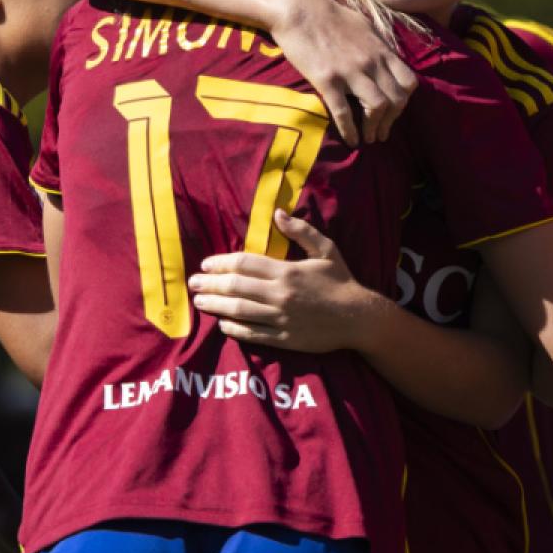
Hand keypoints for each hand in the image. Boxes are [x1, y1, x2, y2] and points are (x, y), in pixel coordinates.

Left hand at [189, 211, 389, 352]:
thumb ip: (301, 231)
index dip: (221, 263)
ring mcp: (281, 318)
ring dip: (215, 305)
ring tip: (200, 302)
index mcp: (287, 271)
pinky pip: (252, 333)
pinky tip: (222, 324)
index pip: (245, 263)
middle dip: (210, 284)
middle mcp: (280, 294)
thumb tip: (277, 214)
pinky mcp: (284, 338)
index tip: (206, 264)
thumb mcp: (326, 250)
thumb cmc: (341, 282)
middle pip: (236, 287)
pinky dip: (234, 328)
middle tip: (193, 283)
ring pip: (239, 310)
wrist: (359, 318)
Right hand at [270, 0, 416, 144]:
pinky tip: (351, 140)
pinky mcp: (327, 79)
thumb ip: (379, 44)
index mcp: (381, 49)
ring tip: (369, 139)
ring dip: (375, 128)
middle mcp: (371, 61)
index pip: (409, 81)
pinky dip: (351, 130)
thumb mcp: (363, 25)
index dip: (404, 101)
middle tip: (382, 133)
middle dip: (392, 120)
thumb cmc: (328, 15)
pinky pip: (344, 112)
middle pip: (396, 98)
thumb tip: (389, 56)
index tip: (394, 111)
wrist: (298, 9)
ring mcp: (350, 71)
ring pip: (377, 107)